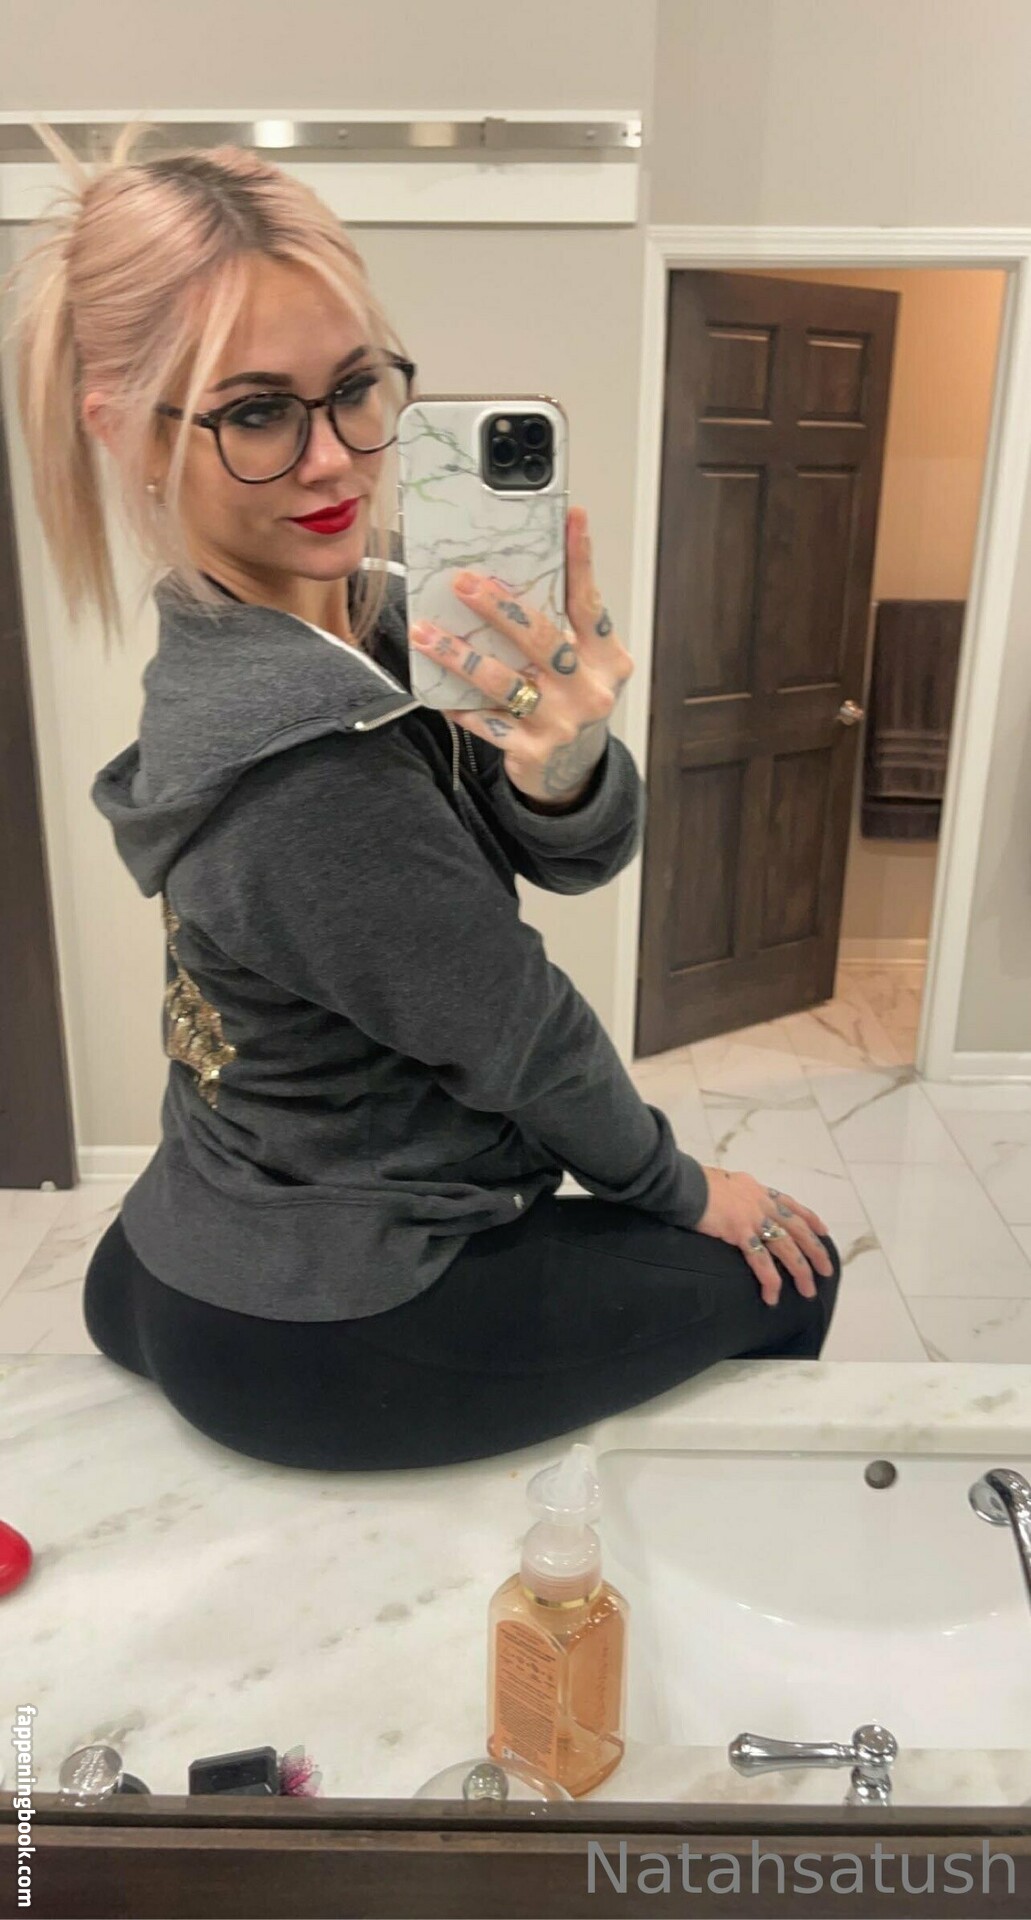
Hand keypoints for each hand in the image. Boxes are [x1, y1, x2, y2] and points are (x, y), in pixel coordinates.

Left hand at [408, 506, 633, 808]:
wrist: (575, 770)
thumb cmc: (571, 700)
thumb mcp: (580, 661)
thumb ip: (559, 626)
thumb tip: (507, 572)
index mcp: (605, 659)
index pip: (589, 602)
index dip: (580, 559)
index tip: (571, 516)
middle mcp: (589, 690)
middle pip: (542, 640)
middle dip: (500, 608)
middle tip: (463, 582)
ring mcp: (562, 723)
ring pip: (504, 682)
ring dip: (460, 655)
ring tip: (425, 633)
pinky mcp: (533, 751)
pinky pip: (486, 723)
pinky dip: (460, 706)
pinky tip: (436, 691)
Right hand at [696, 1167, 833, 1306]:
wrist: (683, 1183)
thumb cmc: (695, 1183)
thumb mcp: (724, 1182)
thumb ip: (736, 1195)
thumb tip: (734, 1203)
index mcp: (758, 1190)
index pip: (792, 1205)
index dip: (810, 1219)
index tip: (823, 1232)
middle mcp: (762, 1203)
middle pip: (798, 1229)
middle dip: (815, 1251)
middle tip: (827, 1270)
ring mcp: (754, 1218)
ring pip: (787, 1248)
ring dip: (800, 1271)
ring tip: (808, 1291)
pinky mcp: (741, 1232)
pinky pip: (761, 1261)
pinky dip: (770, 1280)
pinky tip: (772, 1295)